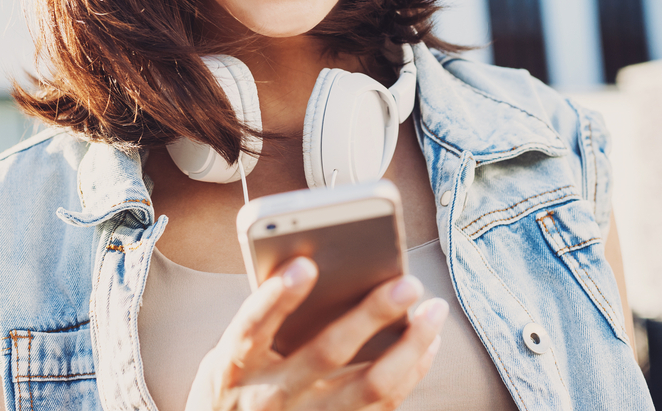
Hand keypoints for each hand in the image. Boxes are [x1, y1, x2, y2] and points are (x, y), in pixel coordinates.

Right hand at [185, 257, 447, 410]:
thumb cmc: (236, 384)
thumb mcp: (228, 356)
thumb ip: (261, 320)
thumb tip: (315, 267)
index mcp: (234, 365)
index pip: (253, 326)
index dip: (277, 296)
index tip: (306, 264)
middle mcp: (270, 396)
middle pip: (327, 353)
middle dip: (371, 315)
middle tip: (407, 283)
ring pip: (370, 386)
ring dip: (410, 346)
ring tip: (434, 310)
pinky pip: (383, 406)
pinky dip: (411, 371)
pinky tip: (427, 343)